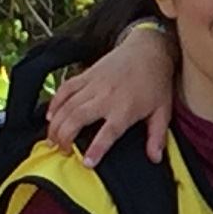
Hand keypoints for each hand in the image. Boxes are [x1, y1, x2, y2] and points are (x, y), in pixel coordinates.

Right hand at [46, 23, 175, 167]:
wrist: (148, 49)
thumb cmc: (156, 82)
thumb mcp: (162, 111)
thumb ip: (157, 136)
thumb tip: (155, 158)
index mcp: (125, 109)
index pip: (107, 133)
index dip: (96, 148)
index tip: (86, 163)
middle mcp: (106, 96)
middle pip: (78, 118)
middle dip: (65, 136)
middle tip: (62, 151)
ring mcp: (93, 84)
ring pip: (67, 105)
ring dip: (56, 124)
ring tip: (52, 140)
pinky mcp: (86, 74)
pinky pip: (65, 89)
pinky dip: (55, 103)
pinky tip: (50, 117)